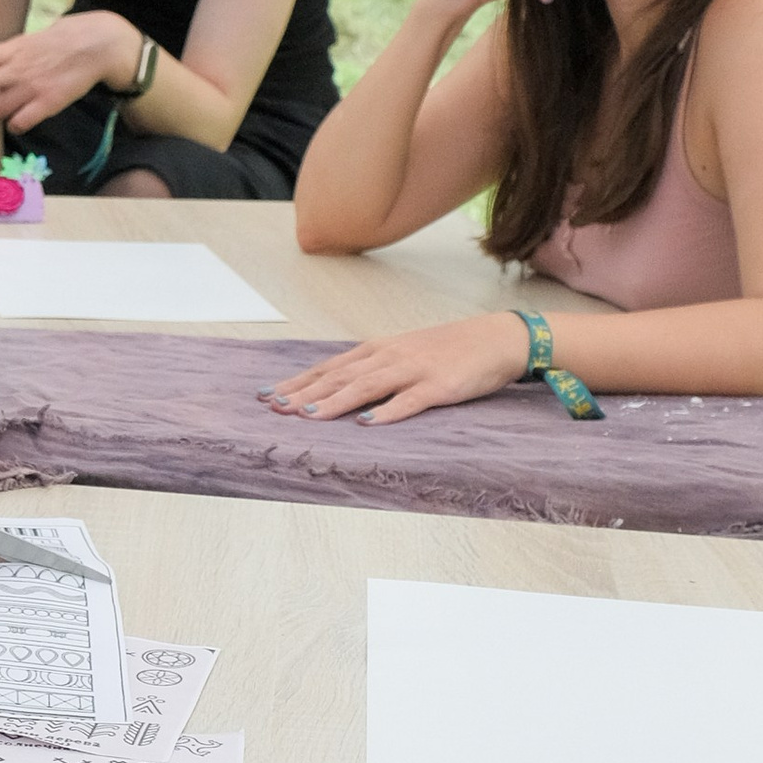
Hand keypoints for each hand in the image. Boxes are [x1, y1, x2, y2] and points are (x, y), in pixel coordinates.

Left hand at [0, 8, 131, 133]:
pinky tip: (20, 119)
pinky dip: (16, 123)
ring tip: (2, 106)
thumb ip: (9, 54)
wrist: (97, 46)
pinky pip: (19, 122)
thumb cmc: (63, 41)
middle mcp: (17, 68)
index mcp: (14, 49)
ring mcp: (31, 87)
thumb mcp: (31, 41)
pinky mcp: (47, 103)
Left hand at [264, 312, 528, 426]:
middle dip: (304, 394)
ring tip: (307, 416)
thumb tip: (335, 389)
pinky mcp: (439, 386)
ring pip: (366, 387)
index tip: (267, 396)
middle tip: (273, 408)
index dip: (297, 382)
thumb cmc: (446, 350)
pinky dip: (388, 412)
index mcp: (378, 350)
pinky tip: (368, 423)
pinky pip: (410, 400)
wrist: (495, 338)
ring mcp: (414, 370)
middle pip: (339, 377)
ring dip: (334, 402)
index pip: (329, 368)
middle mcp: (389, 356)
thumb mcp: (403, 354)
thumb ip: (371, 369)